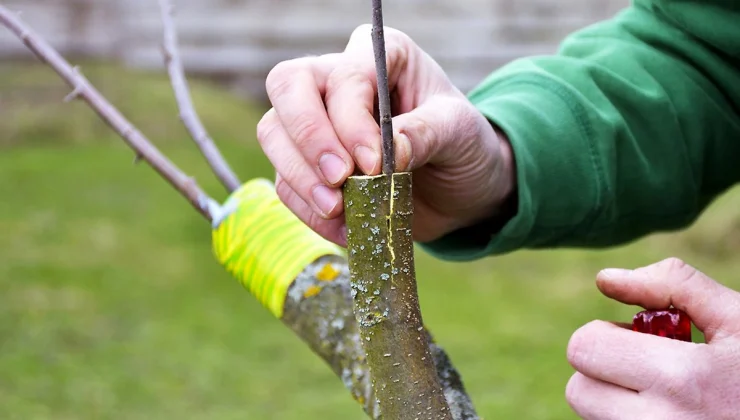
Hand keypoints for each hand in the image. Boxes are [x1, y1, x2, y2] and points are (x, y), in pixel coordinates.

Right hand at [257, 24, 515, 245]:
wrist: (460, 189)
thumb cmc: (464, 147)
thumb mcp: (460, 132)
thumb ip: (424, 134)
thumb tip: (386, 153)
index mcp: (379, 57)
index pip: (344, 77)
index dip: (350, 122)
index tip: (374, 165)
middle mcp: (338, 79)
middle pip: (288, 87)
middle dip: (309, 139)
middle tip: (339, 181)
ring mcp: (316, 122)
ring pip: (274, 134)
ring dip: (300, 178)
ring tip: (338, 210)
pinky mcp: (308, 165)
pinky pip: (286, 182)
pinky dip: (308, 210)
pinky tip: (343, 227)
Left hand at [566, 257, 739, 418]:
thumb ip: (673, 287)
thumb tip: (606, 279)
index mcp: (683, 378)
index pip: (584, 348)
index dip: (605, 335)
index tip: (637, 339)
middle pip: (578, 391)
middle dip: (603, 371)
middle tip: (646, 368)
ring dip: (614, 402)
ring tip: (665, 395)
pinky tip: (671, 416)